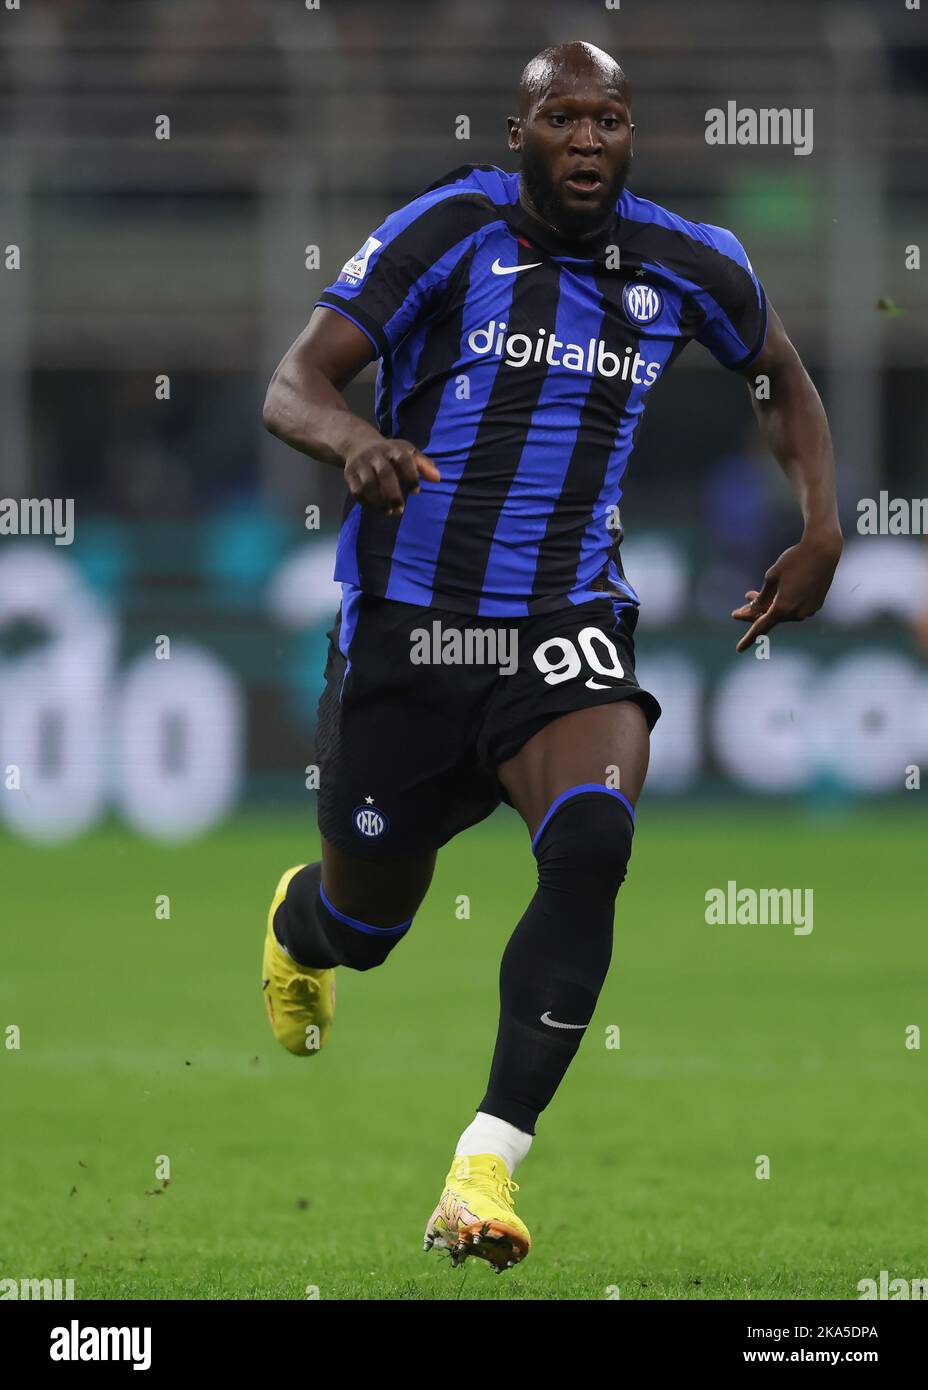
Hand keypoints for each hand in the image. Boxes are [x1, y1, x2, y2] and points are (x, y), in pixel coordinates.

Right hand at [344, 436, 439, 515]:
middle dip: (393, 494)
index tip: (416, 491)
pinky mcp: (349, 474)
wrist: (357, 443)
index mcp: (394, 449)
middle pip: (385, 474)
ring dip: (378, 501)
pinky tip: (376, 508)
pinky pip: (356, 491)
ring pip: (368, 484)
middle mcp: (376, 455)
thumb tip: (437, 479)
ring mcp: (361, 464)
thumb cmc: (389, 452)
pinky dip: (366, 502)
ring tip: (388, 512)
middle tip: (400, 509)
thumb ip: (423, 465)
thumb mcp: (407, 452)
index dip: (411, 476)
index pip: (404, 461)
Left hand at [731, 530, 841, 653]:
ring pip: (783, 613)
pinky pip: (795, 608)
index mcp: (782, 608)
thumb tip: (754, 612)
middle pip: (770, 618)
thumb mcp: (771, 578)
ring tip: (750, 594)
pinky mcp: (816, 605)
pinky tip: (778, 593)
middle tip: (741, 604)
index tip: (738, 649)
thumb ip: (761, 599)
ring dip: (769, 606)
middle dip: (754, 612)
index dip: (748, 639)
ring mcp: (808, 611)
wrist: (823, 551)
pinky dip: (785, 603)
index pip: (761, 627)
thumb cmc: (794, 561)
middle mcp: (796, 614)